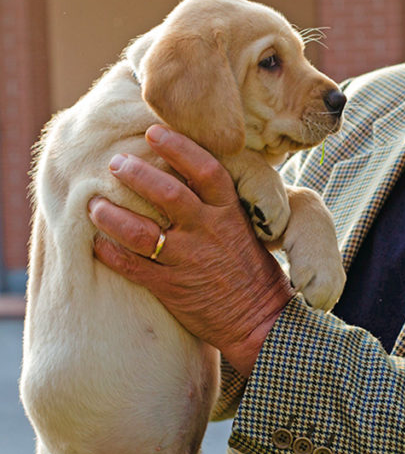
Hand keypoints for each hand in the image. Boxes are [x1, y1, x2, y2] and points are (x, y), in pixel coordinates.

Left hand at [89, 125, 292, 375]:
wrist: (260, 322)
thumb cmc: (254, 273)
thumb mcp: (248, 230)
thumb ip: (221, 206)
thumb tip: (190, 177)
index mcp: (231, 214)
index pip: (206, 170)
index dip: (179, 147)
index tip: (155, 132)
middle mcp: (208, 232)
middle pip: (168, 193)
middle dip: (136, 173)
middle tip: (115, 162)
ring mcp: (188, 260)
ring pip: (140, 231)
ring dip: (111, 215)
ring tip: (94, 204)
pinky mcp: (171, 288)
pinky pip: (131, 267)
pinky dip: (109, 254)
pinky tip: (96, 245)